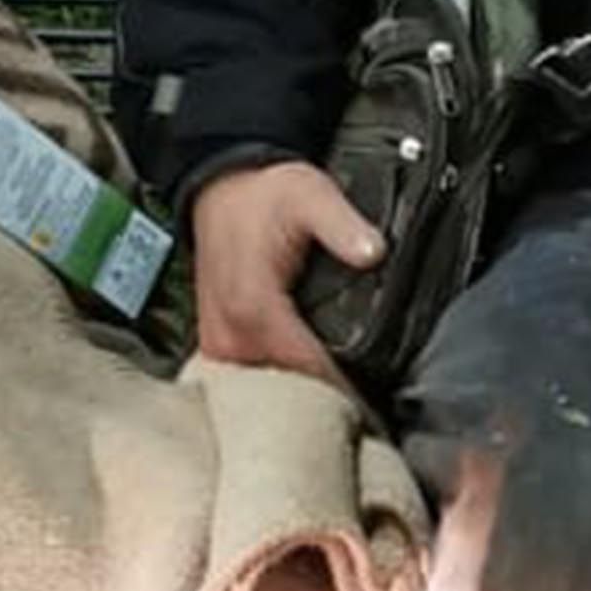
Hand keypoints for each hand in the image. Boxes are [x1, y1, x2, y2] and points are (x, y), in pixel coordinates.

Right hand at [188, 158, 383, 391]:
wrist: (221, 188)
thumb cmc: (262, 196)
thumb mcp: (310, 195)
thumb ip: (342, 225)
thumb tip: (373, 252)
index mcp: (254, 308)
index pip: (309, 372)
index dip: (346, 389)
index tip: (375, 400)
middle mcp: (231, 334)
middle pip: (288, 391)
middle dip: (325, 398)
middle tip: (364, 403)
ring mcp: (218, 344)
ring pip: (268, 390)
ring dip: (301, 395)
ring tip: (338, 396)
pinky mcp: (215, 345)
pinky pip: (250, 381)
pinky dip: (277, 385)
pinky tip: (304, 383)